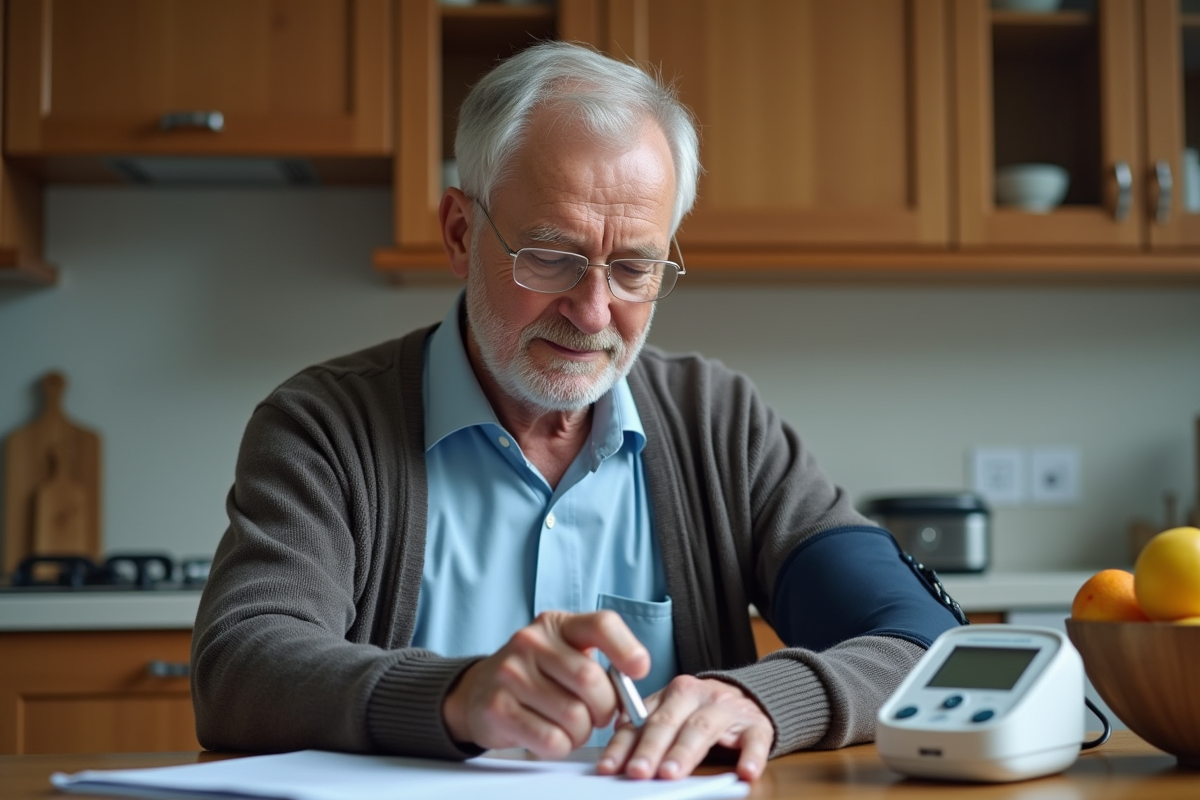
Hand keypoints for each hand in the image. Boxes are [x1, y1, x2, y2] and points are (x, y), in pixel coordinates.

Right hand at [442, 610, 648, 758]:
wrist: (479, 691)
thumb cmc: (537, 675)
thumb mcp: (566, 653)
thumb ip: (599, 664)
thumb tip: (632, 692)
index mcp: (556, 624)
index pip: (602, 624)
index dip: (627, 649)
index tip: (639, 670)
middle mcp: (531, 642)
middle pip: (591, 680)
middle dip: (605, 707)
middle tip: (598, 715)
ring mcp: (510, 673)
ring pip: (574, 716)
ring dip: (582, 732)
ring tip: (571, 726)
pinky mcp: (498, 708)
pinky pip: (551, 740)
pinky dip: (562, 746)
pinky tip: (552, 736)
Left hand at [596, 675, 774, 781]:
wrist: (749, 699)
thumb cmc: (701, 714)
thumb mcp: (673, 716)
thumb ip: (646, 732)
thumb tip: (616, 760)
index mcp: (670, 694)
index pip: (640, 721)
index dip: (623, 746)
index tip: (608, 768)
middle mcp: (696, 695)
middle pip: (668, 722)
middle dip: (650, 749)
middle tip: (637, 772)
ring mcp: (726, 708)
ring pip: (702, 729)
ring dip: (685, 753)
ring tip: (671, 774)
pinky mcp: (756, 724)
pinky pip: (754, 739)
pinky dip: (751, 756)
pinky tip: (745, 772)